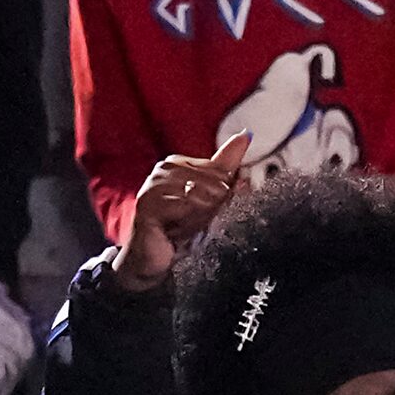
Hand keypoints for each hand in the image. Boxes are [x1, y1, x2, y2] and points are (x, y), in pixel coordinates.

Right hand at [117, 132, 254, 291]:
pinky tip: (178, 233)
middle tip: (197, 225)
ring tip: (187, 230)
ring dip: (200, 221)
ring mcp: (153, 185)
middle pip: (214, 186)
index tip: (212, 212)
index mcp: (178, 163)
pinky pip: (185, 211)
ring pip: (202, 199)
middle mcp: (164, 169)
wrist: (150, 260)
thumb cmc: (179, 229)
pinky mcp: (148, 205)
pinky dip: (189, 226)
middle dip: (212, 212)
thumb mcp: (208, 198)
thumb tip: (246, 134)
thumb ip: (225, 168)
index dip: (224, 198)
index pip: (221, 173)